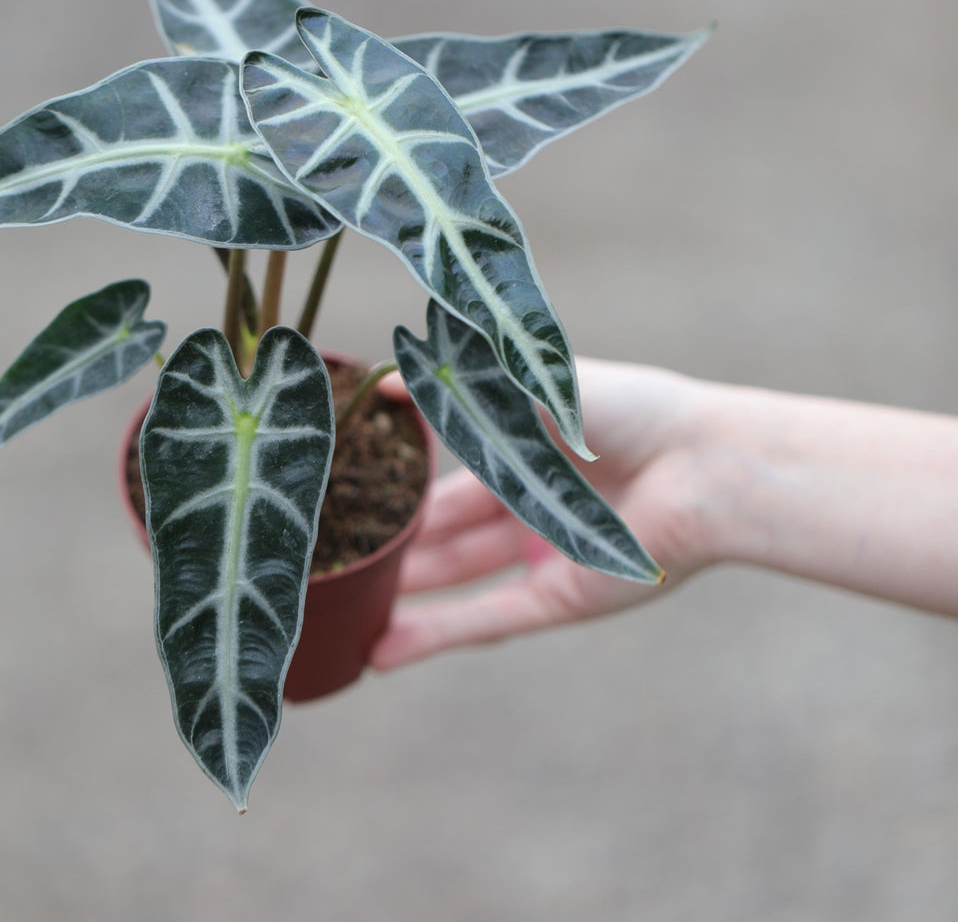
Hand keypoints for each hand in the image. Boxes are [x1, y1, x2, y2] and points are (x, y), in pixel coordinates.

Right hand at [371, 360, 714, 669]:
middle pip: (445, 535)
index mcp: (524, 454)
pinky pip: (485, 618)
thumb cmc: (625, 410)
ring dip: (402, 600)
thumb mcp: (527, 386)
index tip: (347, 494)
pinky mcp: (557, 598)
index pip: (447, 478)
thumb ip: (456, 387)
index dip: (401, 488)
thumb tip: (380, 382)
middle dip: (394, 548)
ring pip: (456, 582)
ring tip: (338, 614)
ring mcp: (541, 555)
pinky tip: (381, 651)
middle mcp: (528, 508)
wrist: (701, 466)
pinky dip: (434, 636)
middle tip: (331, 559)